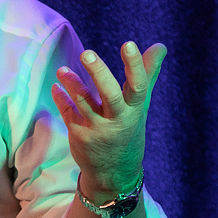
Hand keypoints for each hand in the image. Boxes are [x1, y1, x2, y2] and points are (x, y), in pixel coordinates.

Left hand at [52, 41, 166, 202]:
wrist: (114, 172)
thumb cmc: (128, 130)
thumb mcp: (140, 106)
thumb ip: (147, 74)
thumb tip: (160, 46)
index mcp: (135, 110)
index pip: (138, 85)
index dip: (135, 65)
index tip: (129, 44)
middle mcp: (118, 119)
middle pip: (109, 93)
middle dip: (98, 72)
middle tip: (86, 53)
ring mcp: (97, 128)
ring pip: (83, 101)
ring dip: (71, 82)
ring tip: (62, 70)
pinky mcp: (79, 135)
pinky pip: (68, 112)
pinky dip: (61, 97)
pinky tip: (57, 87)